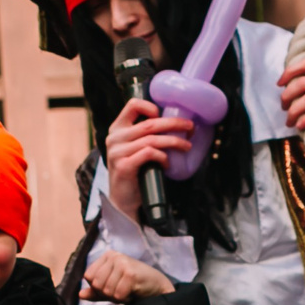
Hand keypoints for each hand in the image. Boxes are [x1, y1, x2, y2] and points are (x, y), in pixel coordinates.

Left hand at [81, 250, 175, 302]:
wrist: (157, 286)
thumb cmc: (133, 285)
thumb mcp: (111, 287)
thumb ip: (95, 291)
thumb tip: (80, 295)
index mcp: (107, 256)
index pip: (88, 276)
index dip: (98, 287)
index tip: (113, 285)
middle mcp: (114, 256)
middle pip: (96, 284)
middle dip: (108, 293)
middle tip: (122, 289)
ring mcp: (122, 263)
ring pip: (106, 290)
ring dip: (118, 296)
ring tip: (128, 290)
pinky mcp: (130, 273)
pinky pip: (117, 294)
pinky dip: (125, 298)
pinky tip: (134, 291)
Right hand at [103, 97, 193, 218]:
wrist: (123, 199)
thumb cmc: (134, 171)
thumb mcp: (135, 147)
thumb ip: (144, 134)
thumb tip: (174, 121)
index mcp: (117, 129)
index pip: (133, 105)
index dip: (150, 106)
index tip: (163, 115)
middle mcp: (115, 138)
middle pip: (150, 123)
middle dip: (174, 124)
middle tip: (190, 127)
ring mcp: (117, 152)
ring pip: (152, 139)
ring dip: (174, 142)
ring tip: (186, 146)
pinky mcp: (124, 166)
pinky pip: (149, 154)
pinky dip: (162, 157)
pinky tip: (167, 163)